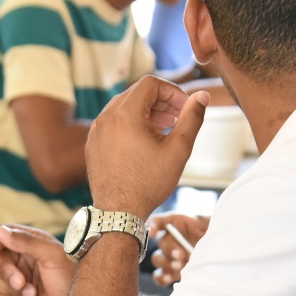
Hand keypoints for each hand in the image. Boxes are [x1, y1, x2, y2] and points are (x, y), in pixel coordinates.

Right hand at [0, 223, 72, 295]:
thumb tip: (0, 231)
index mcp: (31, 244)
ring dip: (11, 289)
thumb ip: (27, 241)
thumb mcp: (52, 255)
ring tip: (32, 295)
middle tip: (21, 281)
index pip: (4, 236)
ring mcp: (16, 281)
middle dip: (6, 271)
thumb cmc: (70, 280)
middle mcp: (22, 260)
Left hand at [88, 76, 209, 219]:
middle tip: (177, 118)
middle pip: (136, 93)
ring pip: (123, 107)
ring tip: (163, 128)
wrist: (118, 211)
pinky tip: (144, 141)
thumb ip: (192, 118)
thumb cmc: (148, 183)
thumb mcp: (178, 149)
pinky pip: (112, 122)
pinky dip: (130, 123)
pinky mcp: (92, 143)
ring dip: (145, 111)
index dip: (172, 91)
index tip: (184, 107)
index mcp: (125, 114)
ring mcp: (96, 130)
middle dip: (160, 101)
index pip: (150, 84)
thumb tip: (202, 96)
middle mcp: (106, 118)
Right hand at [147, 212, 209, 286]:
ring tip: (180, 266)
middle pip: (161, 243)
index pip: (158, 221)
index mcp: (176, 223)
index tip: (154, 233)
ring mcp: (168, 256)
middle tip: (181, 255)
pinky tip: (169, 278)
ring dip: (166, 263)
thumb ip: (203, 221)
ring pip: (158, 259)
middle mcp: (169, 239)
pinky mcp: (170, 271)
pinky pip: (159, 275)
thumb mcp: (210, 223)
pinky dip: (161, 277)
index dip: (152, 225)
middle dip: (169, 249)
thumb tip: (199, 220)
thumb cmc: (214, 234)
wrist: (220, 253)